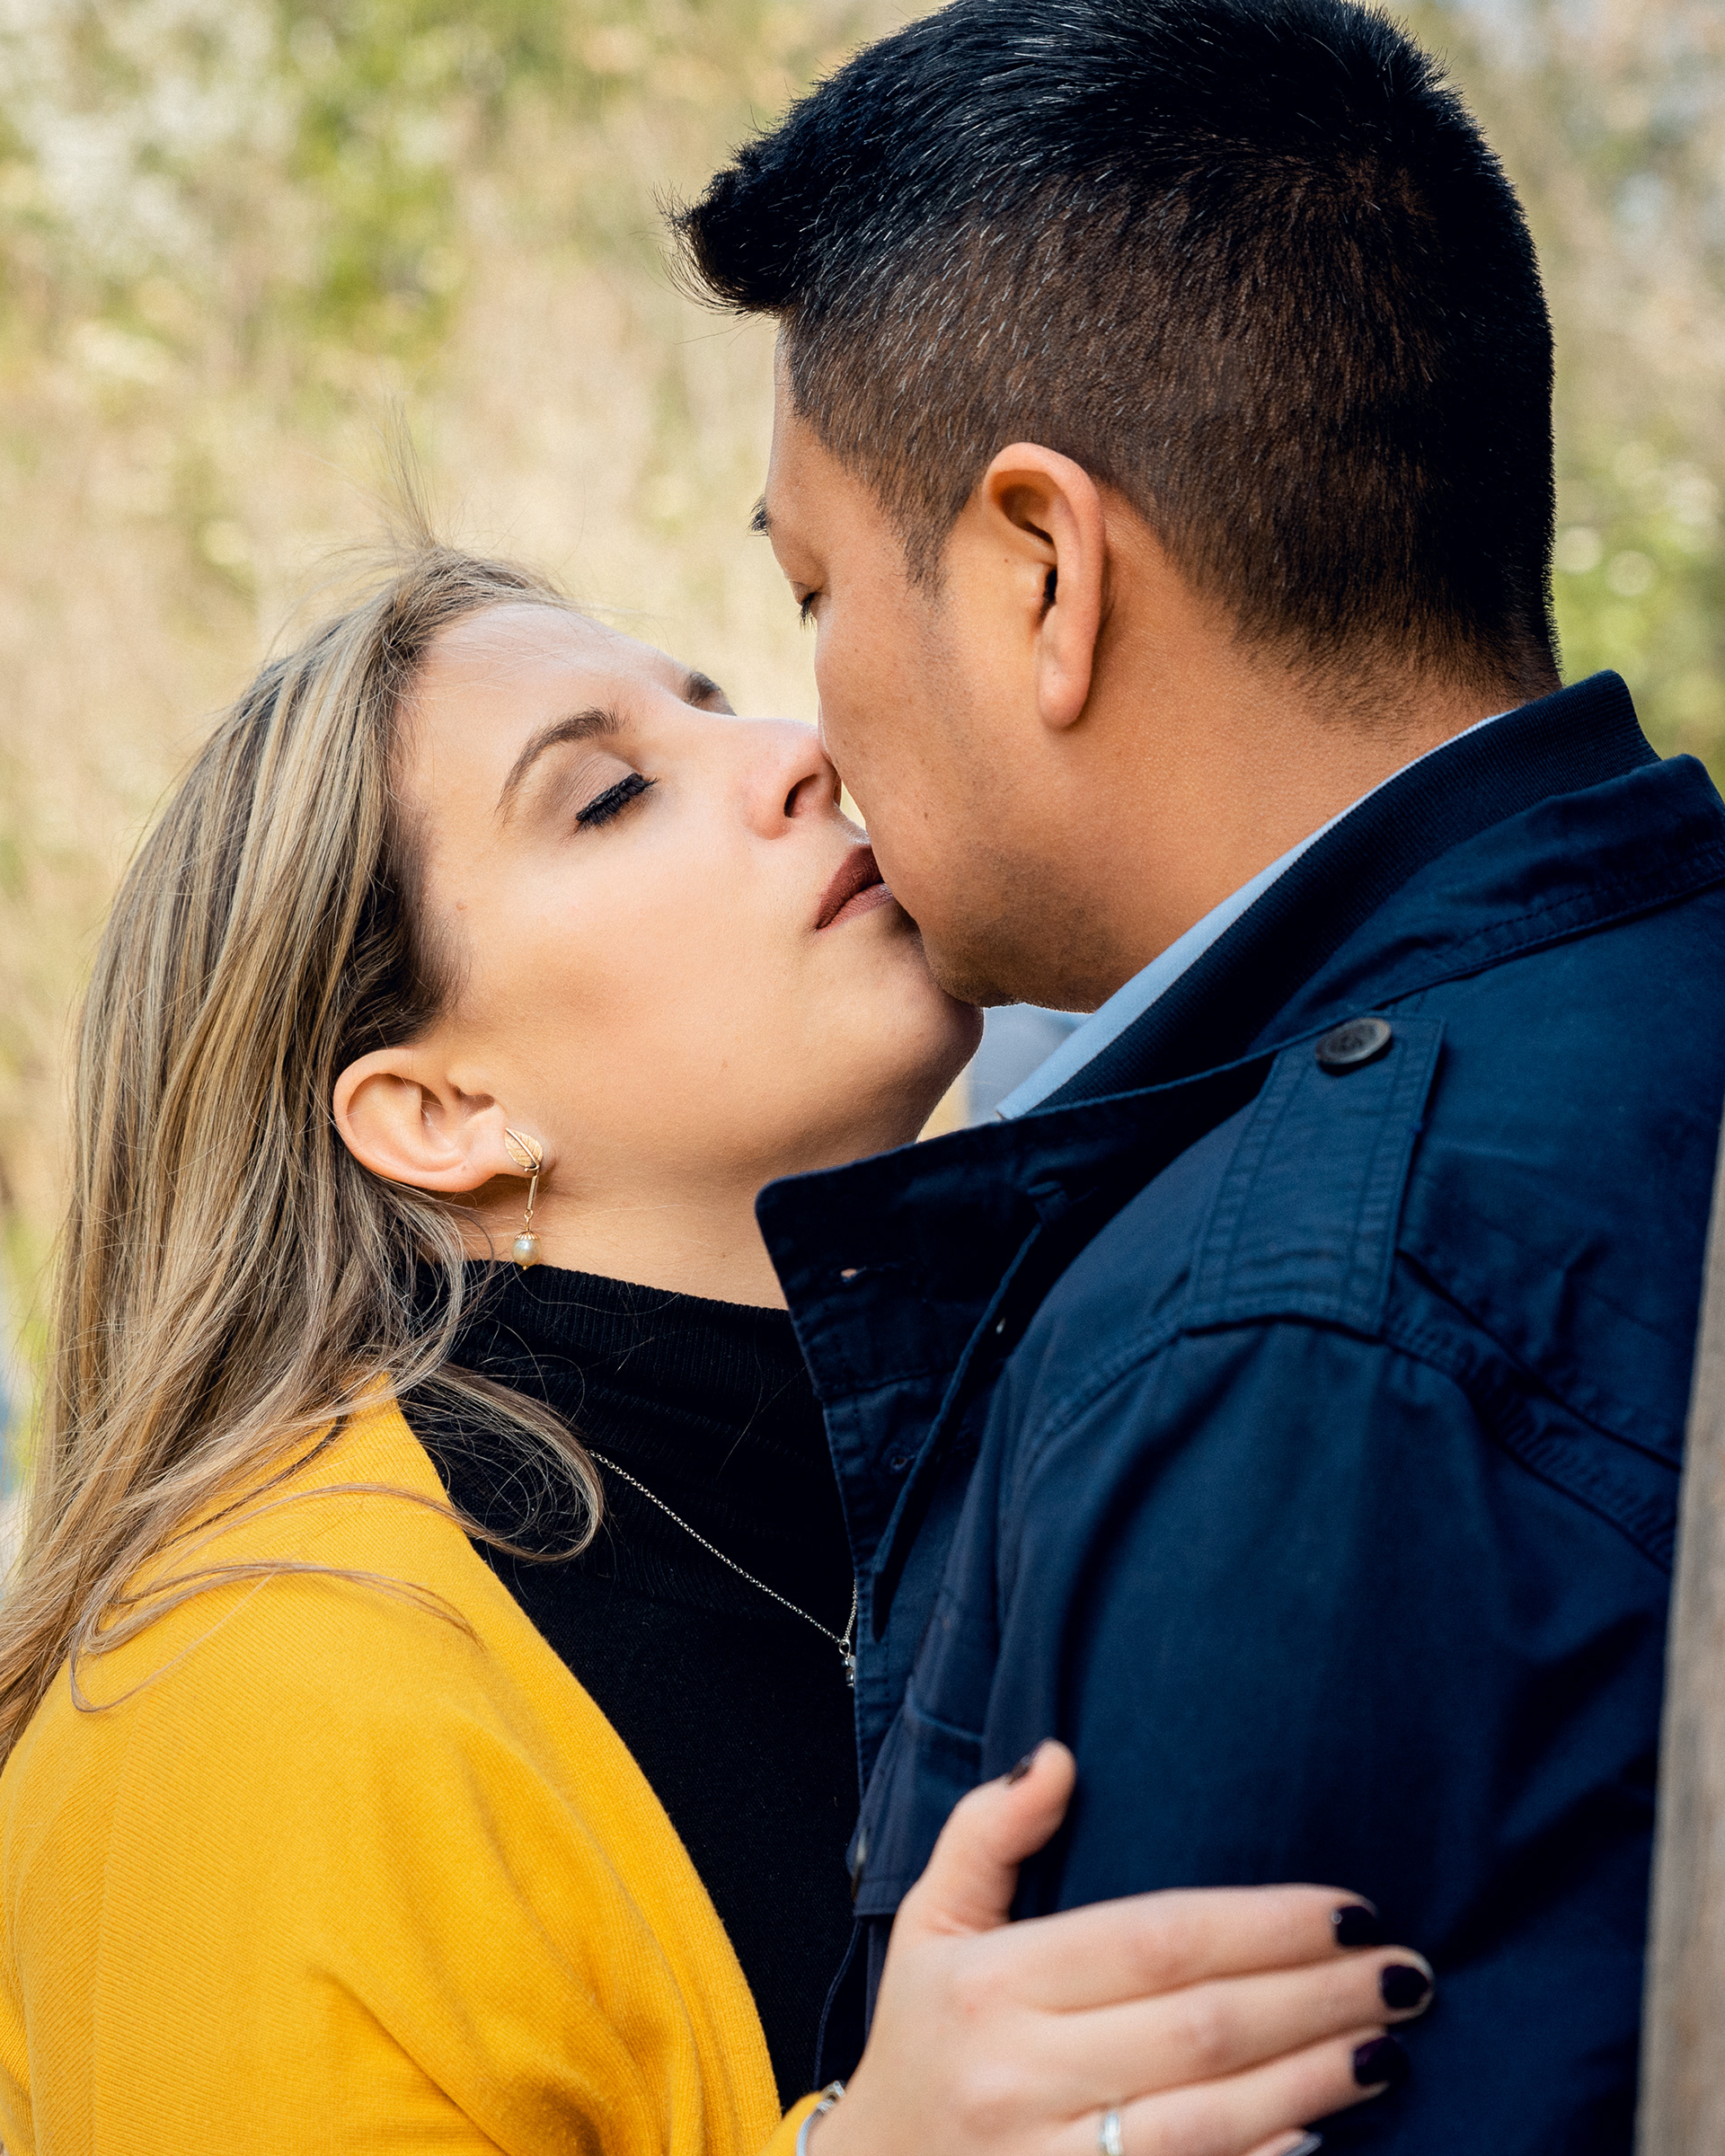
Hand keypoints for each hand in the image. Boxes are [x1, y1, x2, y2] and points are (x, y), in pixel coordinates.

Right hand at [816, 1743, 1430, 2155]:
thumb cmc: (924, 2038)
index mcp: (991, 1984)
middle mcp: (1019, 2075)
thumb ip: (988, 1833)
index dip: (1265, 1922)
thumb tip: (1062, 1756)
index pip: (1156, 1938)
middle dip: (1318, 1997)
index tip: (1353, 1908)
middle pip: (1203, 2029)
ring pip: (1214, 2123)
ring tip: (1389, 2044)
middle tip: (1409, 1971)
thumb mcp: (932, 1923)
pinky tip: (1326, 2135)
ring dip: (1317, 2083)